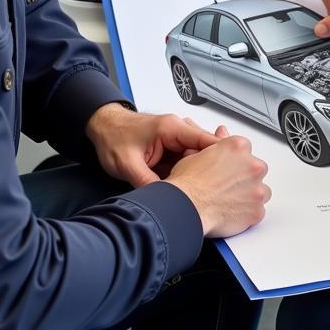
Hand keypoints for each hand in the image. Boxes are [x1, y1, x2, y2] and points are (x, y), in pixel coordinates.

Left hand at [86, 104, 219, 186]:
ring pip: (197, 158)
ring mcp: (175, 139)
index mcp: (171, 128)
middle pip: (206, 151)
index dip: (220, 159)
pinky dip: (187, 173)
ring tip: (200, 191)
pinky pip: (186, 161)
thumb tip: (163, 201)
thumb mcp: (127, 164)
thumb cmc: (112, 137)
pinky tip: (186, 186)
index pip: (206, 141)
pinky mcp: (171, 148)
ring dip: (198, 173)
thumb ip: (147, 181)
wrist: (101, 128)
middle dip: (210, 170)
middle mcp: (178, 131)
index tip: (228, 176)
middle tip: (212, 191)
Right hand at [165, 135, 271, 236]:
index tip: (228, 168)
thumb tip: (222, 132)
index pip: (245, 149)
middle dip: (244, 177)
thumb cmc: (188, 184)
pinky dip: (247, 213)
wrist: (186, 208)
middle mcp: (252, 166)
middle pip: (256, 169)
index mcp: (238, 147)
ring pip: (261, 191)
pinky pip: (257, 211)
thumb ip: (216, 143)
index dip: (235, 160)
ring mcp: (257, 190)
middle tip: (226, 186)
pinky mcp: (257, 211)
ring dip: (249, 195)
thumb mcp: (196, 154)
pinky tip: (231, 212)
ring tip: (228, 200)